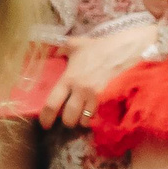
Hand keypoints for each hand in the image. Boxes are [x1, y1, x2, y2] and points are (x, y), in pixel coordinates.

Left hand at [37, 22, 156, 127]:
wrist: (122, 51)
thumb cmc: (97, 48)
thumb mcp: (74, 45)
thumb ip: (61, 50)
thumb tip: (54, 53)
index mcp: (68, 79)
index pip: (52, 103)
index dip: (46, 117)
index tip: (45, 124)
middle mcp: (80, 91)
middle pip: (69, 117)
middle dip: (67, 122)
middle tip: (67, 119)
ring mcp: (96, 96)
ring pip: (85, 119)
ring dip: (82, 121)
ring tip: (81, 117)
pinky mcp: (109, 99)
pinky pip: (99, 115)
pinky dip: (95, 118)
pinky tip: (94, 114)